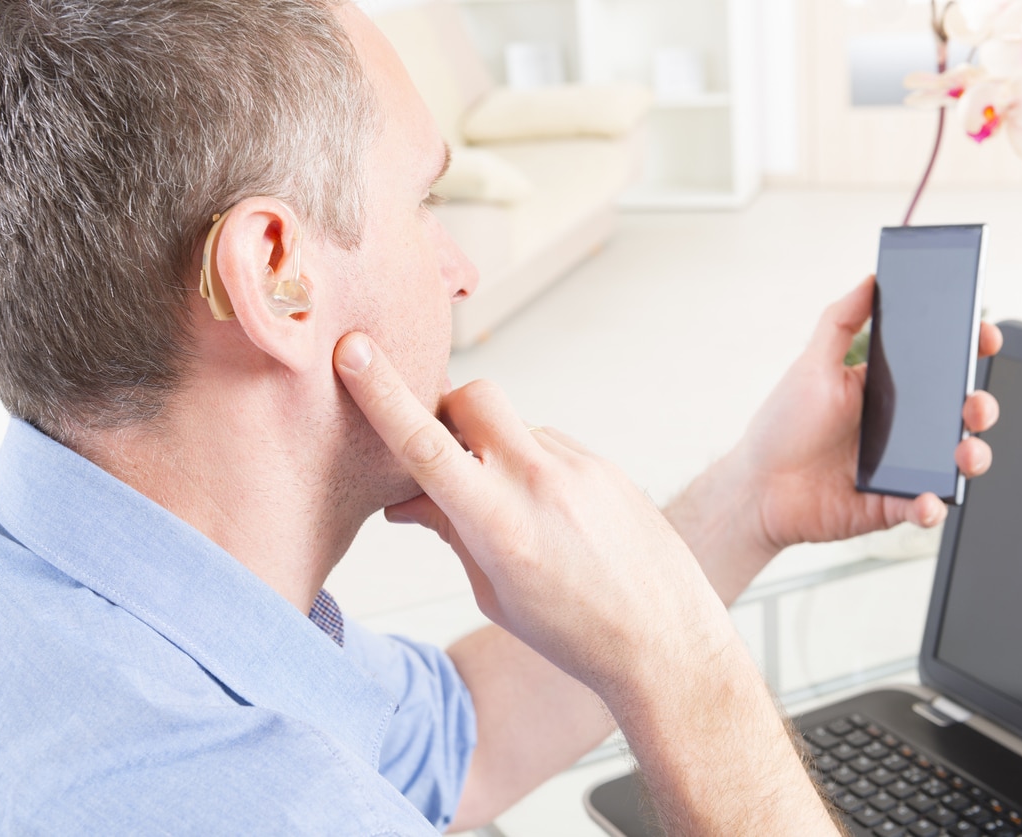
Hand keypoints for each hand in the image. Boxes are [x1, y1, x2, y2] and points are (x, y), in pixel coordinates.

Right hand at [335, 332, 840, 835]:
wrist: (665, 641)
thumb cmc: (574, 633)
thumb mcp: (494, 593)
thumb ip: (449, 532)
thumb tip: (405, 499)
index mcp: (499, 524)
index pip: (425, 445)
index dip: (383, 395)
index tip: (356, 352)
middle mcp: (540, 483)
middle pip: (474, 397)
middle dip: (448, 411)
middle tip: (448, 453)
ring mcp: (580, 468)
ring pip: (514, 426)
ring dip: (496, 450)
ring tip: (517, 512)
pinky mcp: (606, 465)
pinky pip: (551, 445)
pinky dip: (533, 467)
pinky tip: (552, 515)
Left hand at [738, 275, 1001, 553]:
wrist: (757, 489)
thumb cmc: (780, 428)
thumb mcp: (811, 366)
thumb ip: (839, 320)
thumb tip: (871, 279)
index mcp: (885, 390)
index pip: (939, 366)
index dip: (969, 350)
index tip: (984, 336)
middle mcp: (899, 428)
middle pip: (959, 412)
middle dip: (980, 405)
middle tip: (973, 405)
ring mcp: (900, 467)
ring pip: (955, 460)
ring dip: (973, 456)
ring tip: (964, 454)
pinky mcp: (892, 504)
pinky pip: (927, 507)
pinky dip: (933, 506)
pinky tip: (926, 501)